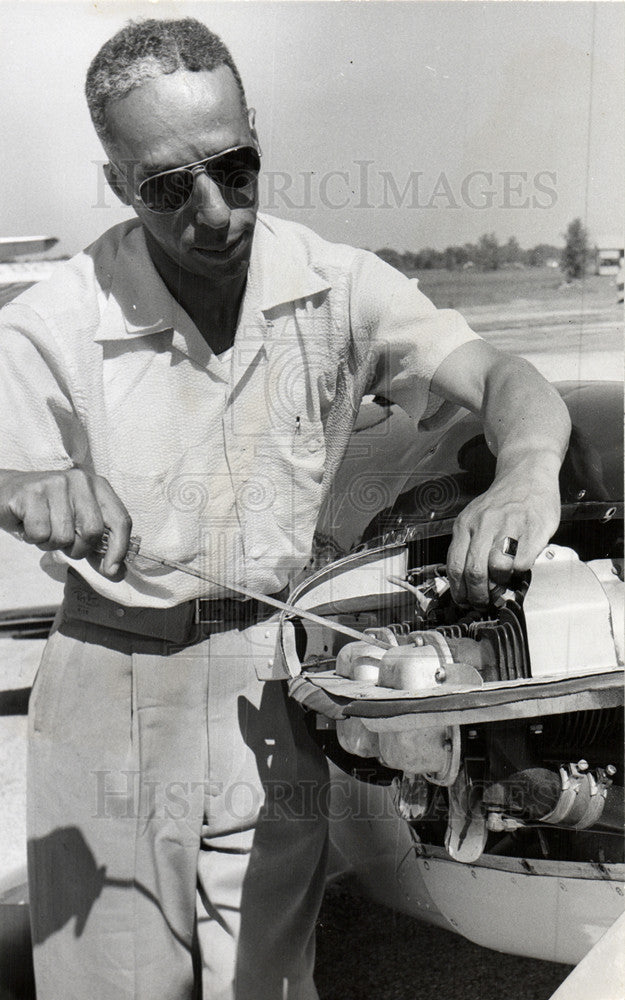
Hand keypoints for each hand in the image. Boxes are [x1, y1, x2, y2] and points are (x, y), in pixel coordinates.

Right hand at [0, 468, 131, 577]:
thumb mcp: (77, 524)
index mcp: (98, 486)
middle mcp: (80, 480)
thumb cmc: (48, 512)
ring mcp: (56, 484)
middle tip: (63, 541)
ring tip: (43, 528)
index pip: (120, 520)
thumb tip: (116, 573)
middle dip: (78, 548)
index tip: (111, 570)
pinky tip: (29, 523)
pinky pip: (41, 533)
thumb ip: (98, 546)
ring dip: (51, 543)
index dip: (119, 549)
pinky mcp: (32, 493)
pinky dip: (33, 538)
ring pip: (64, 536)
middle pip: (92, 532)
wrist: (6, 492)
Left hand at [445, 458, 560, 606]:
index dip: (460, 590)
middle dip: (479, 595)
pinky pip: (522, 561)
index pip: (455, 566)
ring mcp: (509, 525)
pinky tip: (519, 566)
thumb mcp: (475, 519)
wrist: (526, 475)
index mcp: (465, 524)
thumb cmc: (501, 504)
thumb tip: (465, 583)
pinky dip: (520, 571)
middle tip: (485, 601)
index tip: (465, 600)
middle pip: (475, 571)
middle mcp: (484, 523)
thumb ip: (469, 545)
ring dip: (500, 583)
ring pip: (497, 568)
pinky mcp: (533, 528)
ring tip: (503, 583)